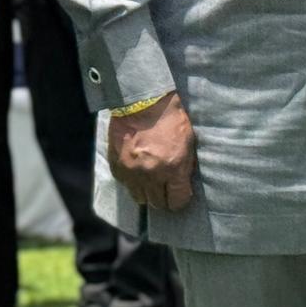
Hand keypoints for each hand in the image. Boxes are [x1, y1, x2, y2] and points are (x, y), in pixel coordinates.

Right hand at [108, 91, 196, 211]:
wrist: (142, 103)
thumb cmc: (170, 120)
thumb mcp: (188, 144)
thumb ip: (184, 168)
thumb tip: (181, 186)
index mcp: (174, 169)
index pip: (178, 201)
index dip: (180, 200)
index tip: (179, 195)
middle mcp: (152, 176)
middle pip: (158, 203)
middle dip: (163, 199)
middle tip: (165, 191)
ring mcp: (132, 173)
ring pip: (140, 198)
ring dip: (147, 192)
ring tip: (150, 182)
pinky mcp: (118, 167)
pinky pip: (126, 185)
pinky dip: (132, 182)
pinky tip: (137, 171)